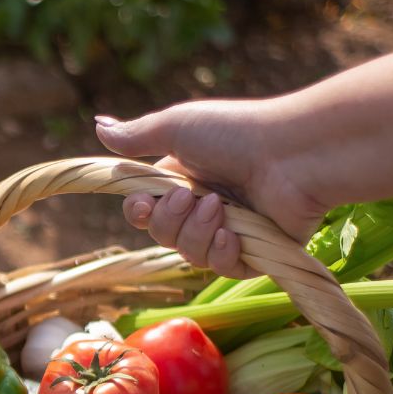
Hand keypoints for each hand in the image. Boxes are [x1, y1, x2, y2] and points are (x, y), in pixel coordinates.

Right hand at [95, 99, 331, 278]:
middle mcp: (205, 206)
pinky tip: (233, 236)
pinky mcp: (256, 252)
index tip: (141, 205)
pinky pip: (223, 268)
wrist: (293, 154)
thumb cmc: (237, 133)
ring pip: (189, 254)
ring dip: (197, 233)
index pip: (145, 210)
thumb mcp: (178, 127)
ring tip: (221, 208)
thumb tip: (98, 125)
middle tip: (190, 198)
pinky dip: (222, 254)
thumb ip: (136, 135)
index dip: (138, 213)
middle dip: (169, 221)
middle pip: (162, 235)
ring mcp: (231, 231)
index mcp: (184, 179)